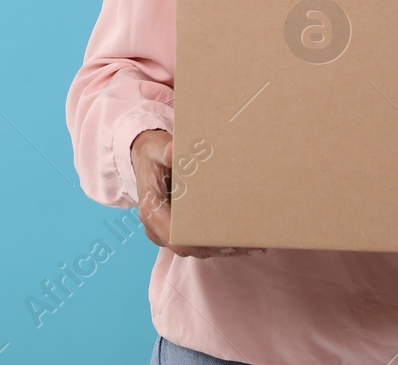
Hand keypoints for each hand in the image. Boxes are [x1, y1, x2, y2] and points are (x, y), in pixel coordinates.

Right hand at [130, 129, 265, 259]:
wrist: (143, 159)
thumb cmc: (152, 155)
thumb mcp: (156, 149)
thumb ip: (164, 152)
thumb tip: (173, 152)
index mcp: (151, 211)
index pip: (176, 239)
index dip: (202, 244)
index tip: (228, 243)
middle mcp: (156, 227)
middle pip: (191, 248)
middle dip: (221, 248)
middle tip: (252, 245)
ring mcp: (165, 231)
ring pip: (196, 248)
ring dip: (224, 248)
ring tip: (254, 245)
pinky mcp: (176, 229)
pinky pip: (197, 241)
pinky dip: (218, 242)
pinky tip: (243, 240)